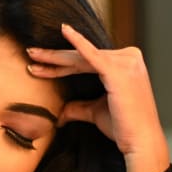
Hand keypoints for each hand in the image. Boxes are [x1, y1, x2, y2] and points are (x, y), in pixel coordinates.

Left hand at [27, 23, 170, 171]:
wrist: (140, 141)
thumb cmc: (123, 128)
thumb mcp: (95, 112)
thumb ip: (78, 107)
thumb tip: (60, 113)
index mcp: (124, 64)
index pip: (87, 61)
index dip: (62, 65)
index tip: (39, 66)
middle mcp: (128, 58)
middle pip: (83, 57)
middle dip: (55, 57)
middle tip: (30, 53)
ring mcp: (125, 62)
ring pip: (82, 58)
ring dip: (56, 58)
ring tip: (33, 55)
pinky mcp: (118, 70)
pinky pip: (93, 55)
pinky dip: (78, 43)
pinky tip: (64, 30)